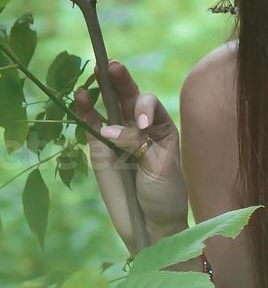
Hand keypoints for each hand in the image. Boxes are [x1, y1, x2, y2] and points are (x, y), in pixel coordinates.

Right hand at [74, 59, 188, 254]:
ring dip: (102, 89)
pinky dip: (86, 111)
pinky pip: (92, 126)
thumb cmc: (165, 194)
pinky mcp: (100, 148)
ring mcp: (118, 136)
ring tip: (96, 70)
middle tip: (113, 65)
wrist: (151, 222)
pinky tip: (82, 95)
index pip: (151, 106)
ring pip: (108, 107)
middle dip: (122, 82)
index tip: (143, 125)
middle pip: (129, 98)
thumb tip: (109, 130)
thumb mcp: (159, 167)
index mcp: (163, 129)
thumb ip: (138, 145)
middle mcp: (140, 128)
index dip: (145, 109)